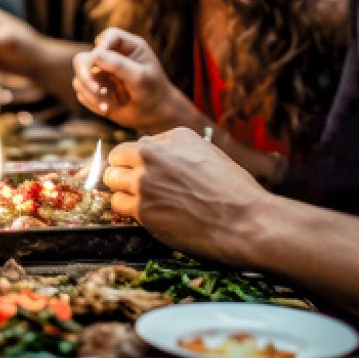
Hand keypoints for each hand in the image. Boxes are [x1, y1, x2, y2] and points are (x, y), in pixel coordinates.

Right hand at [73, 28, 193, 132]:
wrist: (154, 114)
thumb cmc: (152, 91)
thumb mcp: (139, 77)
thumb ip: (118, 64)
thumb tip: (94, 54)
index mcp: (127, 46)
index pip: (109, 36)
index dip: (102, 46)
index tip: (98, 60)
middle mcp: (111, 56)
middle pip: (84, 57)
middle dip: (86, 75)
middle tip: (97, 90)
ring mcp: (100, 72)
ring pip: (80, 76)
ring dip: (92, 93)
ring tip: (108, 106)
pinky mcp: (94, 87)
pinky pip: (81, 92)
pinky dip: (92, 102)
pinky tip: (107, 108)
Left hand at [103, 127, 269, 263]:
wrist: (246, 221)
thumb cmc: (235, 191)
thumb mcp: (209, 154)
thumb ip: (178, 152)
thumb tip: (158, 157)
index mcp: (174, 136)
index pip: (142, 144)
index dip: (143, 160)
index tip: (149, 171)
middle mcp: (155, 154)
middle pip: (119, 156)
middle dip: (124, 169)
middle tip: (134, 184)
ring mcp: (145, 181)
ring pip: (112, 179)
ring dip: (122, 188)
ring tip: (137, 198)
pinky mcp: (142, 209)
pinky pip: (118, 203)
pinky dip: (127, 208)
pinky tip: (143, 212)